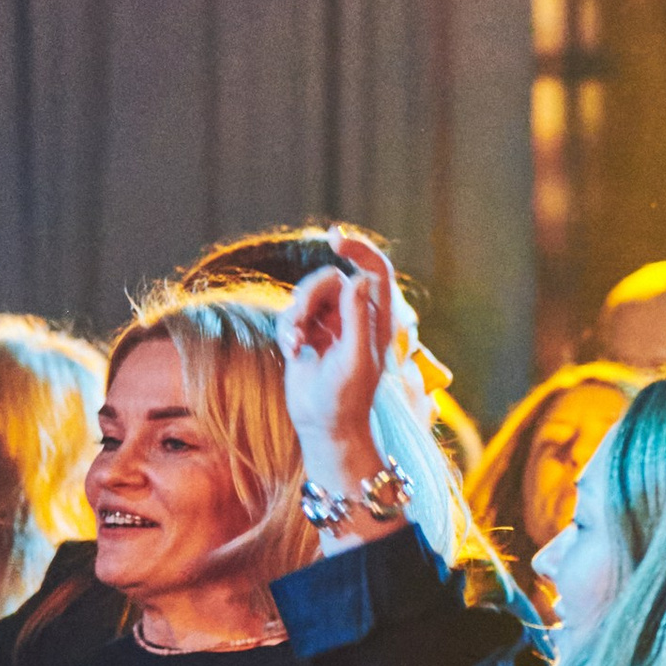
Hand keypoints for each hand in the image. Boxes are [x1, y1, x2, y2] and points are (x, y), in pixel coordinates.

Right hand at [278, 232, 394, 513]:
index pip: (373, 270)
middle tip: (299, 326)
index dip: (358, 249)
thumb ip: (357, 318)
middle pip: (329, 279)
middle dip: (309, 297)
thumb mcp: (355, 358)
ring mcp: (331, 324)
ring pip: (307, 294)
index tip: (334, 238)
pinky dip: (287, 329)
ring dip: (294, 315)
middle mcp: (356, 316)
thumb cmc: (346, 398)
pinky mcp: (309, 334)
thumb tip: (357, 278)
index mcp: (378, 318)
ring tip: (294, 344)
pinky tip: (291, 352)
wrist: (324, 427)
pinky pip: (292, 313)